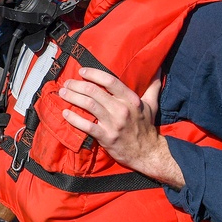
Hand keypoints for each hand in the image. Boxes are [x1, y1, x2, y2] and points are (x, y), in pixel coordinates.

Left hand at [58, 67, 184, 187]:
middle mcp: (122, 109)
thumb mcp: (152, 104)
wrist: (148, 153)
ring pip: (89, 105)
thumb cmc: (146, 127)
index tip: (82, 71)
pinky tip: (65, 113)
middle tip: (67, 82)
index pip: (110, 81)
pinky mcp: (106, 137)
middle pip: (94, 92)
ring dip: (73, 97)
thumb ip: (153, 86)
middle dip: (77, 85)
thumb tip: (159, 69)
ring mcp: (113, 124)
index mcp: (131, 100)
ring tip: (63, 92)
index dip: (94, 74)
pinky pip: (87, 126)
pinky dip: (74, 119)